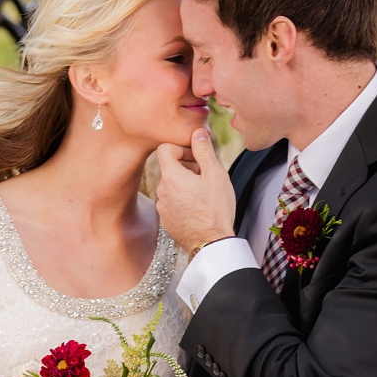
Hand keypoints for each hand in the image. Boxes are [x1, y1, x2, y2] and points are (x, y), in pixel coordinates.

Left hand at [156, 128, 236, 254]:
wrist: (211, 243)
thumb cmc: (216, 209)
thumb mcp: (215, 174)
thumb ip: (204, 150)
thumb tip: (198, 133)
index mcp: (171, 176)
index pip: (165, 148)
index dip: (181, 148)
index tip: (196, 157)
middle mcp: (161, 191)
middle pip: (169, 168)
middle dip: (187, 166)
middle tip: (206, 175)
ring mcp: (162, 207)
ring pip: (171, 186)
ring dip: (185, 184)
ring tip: (205, 193)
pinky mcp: (166, 221)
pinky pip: (172, 203)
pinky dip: (183, 200)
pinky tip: (199, 208)